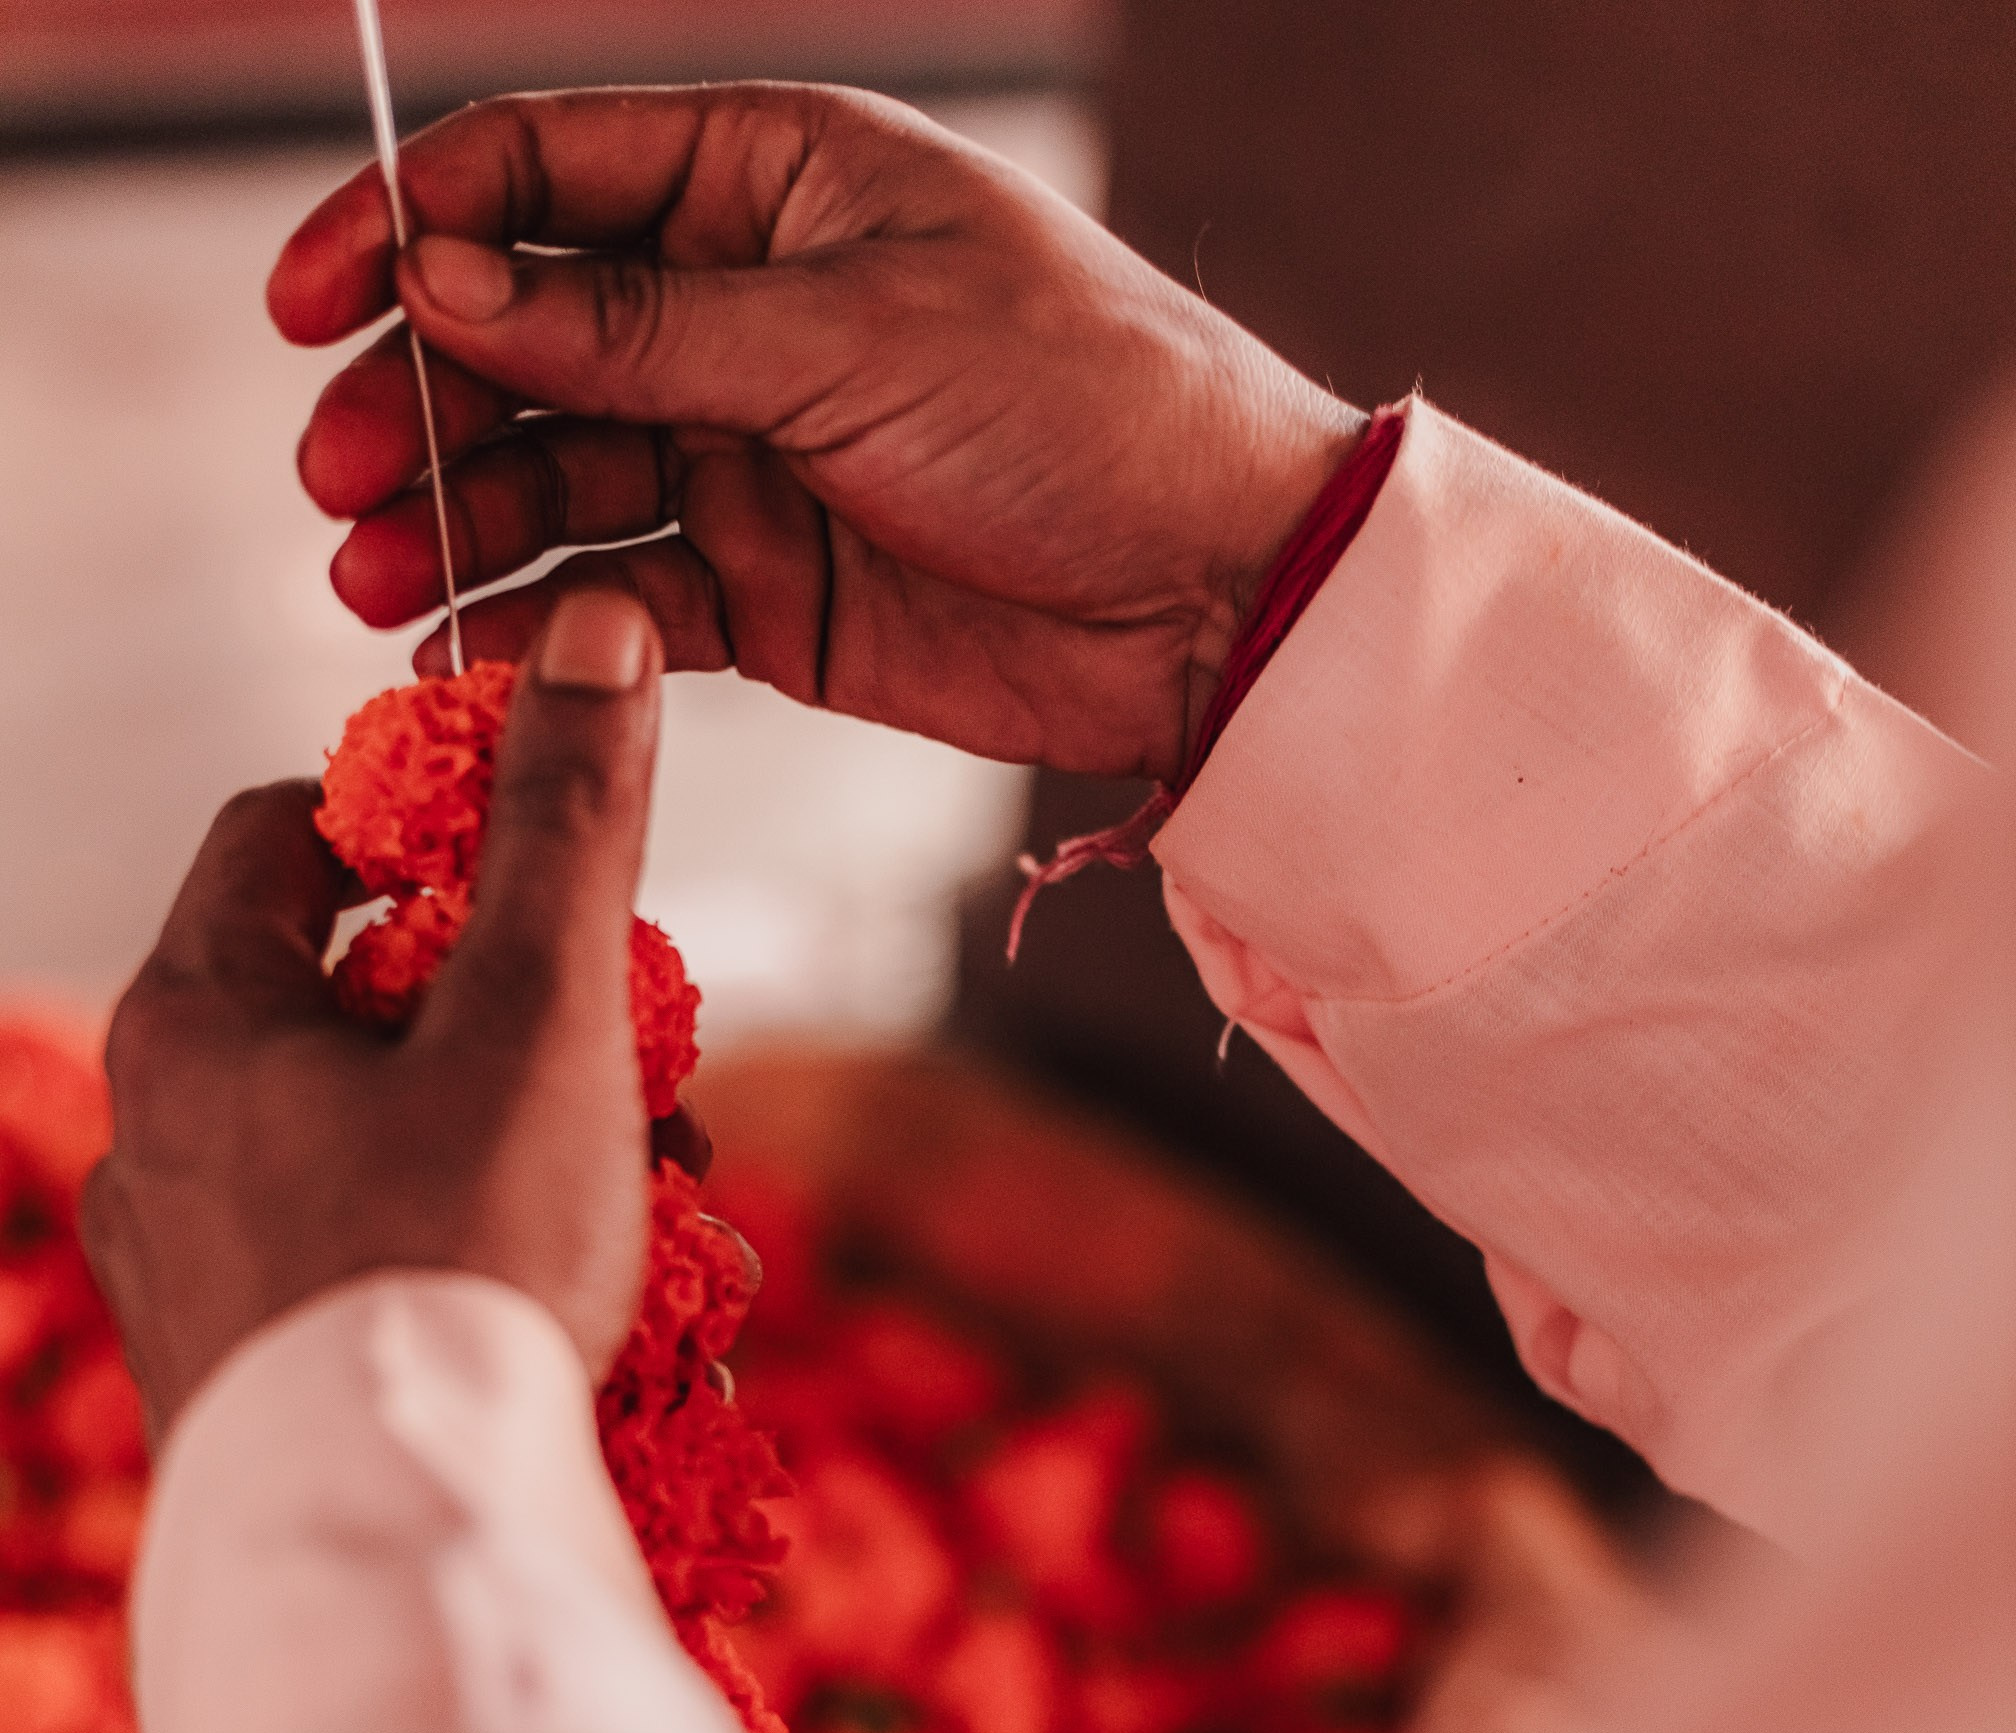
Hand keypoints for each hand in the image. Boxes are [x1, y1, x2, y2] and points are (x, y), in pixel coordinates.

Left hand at [83, 591, 662, 1444]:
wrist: (391, 1550)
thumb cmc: (458, 1268)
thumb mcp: (543, 1019)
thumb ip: (568, 822)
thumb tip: (591, 624)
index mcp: (197, 1018)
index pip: (284, 838)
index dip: (423, 825)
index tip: (538, 872)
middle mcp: (153, 1136)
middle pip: (349, 1010)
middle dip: (519, 1030)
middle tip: (643, 1088)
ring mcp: (177, 1273)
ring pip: (367, 1153)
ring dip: (515, 1159)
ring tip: (645, 1228)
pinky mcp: (224, 1385)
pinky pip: (355, 1276)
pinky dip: (465, 1270)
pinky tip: (573, 1327)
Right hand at [271, 86, 1360, 783]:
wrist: (1215, 595)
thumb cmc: (1080, 405)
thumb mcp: (851, 338)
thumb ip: (641, 325)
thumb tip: (448, 280)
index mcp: (774, 182)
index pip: (544, 173)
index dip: (411, 223)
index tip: (314, 303)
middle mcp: (746, 310)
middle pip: (527, 339)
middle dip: (421, 400)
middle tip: (340, 475)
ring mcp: (752, 457)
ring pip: (560, 478)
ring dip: (460, 524)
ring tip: (373, 580)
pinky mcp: (769, 594)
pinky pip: (624, 599)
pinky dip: (548, 624)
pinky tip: (470, 651)